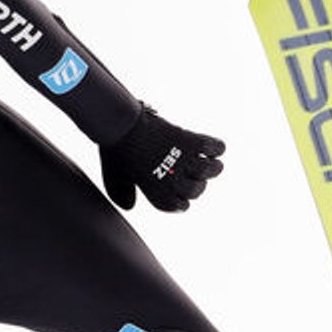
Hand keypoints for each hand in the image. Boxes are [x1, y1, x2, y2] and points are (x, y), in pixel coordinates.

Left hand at [98, 104, 225, 211]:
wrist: (120, 124)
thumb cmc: (115, 149)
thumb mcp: (114, 177)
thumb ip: (122, 194)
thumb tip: (130, 207)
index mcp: (155, 192)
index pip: (180, 206)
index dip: (183, 199)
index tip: (182, 190)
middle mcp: (172, 180)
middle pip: (197, 190)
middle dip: (198, 184)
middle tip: (194, 173)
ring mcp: (182, 160)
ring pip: (210, 171)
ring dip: (214, 168)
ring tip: (211, 162)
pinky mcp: (189, 140)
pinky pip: (215, 148)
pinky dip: (217, 147)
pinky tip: (212, 147)